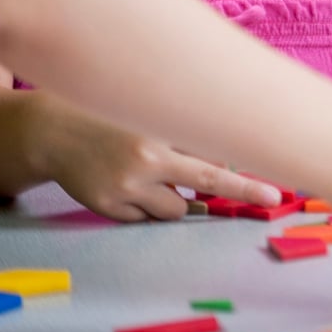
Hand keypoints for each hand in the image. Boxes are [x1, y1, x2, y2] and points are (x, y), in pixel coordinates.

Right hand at [32, 97, 280, 221]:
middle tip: (271, 199)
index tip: (276, 187)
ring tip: (155, 178)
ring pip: (177, 209)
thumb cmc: (114, 117)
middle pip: (209, 181)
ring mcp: (126, 187)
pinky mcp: (107, 206)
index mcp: (163, 130)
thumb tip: (228, 160)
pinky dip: (146, 207)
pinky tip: (128, 186)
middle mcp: (148, 159)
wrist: (55, 131)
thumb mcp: (150, 114)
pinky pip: (145, 217)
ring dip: (178, 199)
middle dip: (243, 192)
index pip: (216, 150)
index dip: (242, 167)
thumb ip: (187, 130)